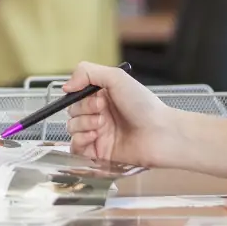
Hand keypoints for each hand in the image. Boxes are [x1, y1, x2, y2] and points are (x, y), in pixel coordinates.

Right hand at [59, 61, 194, 168]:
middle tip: (102, 112)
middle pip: (72, 112)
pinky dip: (80, 140)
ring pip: (72, 128)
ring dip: (82, 125)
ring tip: (101, 126)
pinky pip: (76, 148)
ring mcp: (98, 134)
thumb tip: (65, 86)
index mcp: (102, 97)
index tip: (95, 98)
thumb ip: (87, 72)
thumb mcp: (116, 77)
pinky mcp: (99, 153)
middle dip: (83, 110)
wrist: (161, 133)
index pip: (76, 96)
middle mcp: (99, 115)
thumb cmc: (144, 105)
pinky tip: (94, 137)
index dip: (80, 97)